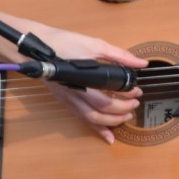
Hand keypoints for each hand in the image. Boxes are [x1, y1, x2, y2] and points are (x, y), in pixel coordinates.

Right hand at [31, 26, 145, 144]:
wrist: (37, 48)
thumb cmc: (65, 43)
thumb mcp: (95, 44)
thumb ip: (119, 56)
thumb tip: (141, 64)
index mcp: (84, 82)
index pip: (108, 100)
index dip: (126, 99)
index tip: (137, 91)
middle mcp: (76, 96)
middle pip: (101, 113)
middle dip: (122, 112)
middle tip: (135, 104)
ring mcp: (70, 101)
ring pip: (92, 120)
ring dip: (111, 122)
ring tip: (126, 117)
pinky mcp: (66, 102)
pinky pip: (83, 119)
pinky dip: (97, 128)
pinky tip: (108, 135)